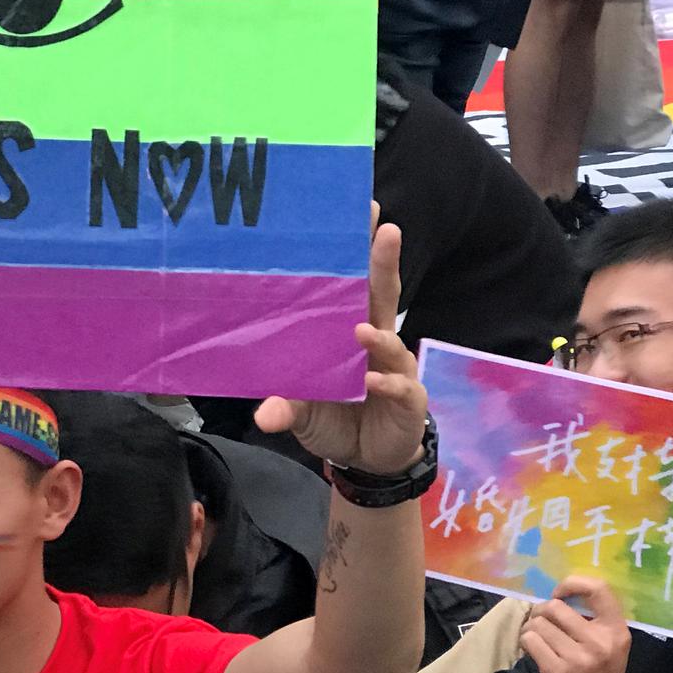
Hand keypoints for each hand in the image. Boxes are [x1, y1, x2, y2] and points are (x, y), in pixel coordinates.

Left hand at [254, 204, 427, 474]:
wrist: (364, 458)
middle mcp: (372, 339)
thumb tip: (265, 415)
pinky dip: (385, 382)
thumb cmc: (333, 415)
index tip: (355, 214)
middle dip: (383, 261)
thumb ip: (284, 405)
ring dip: (376, 334)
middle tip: (386, 228)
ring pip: (390, 338)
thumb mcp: (301, 408)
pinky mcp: (407, 397)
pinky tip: (372, 381)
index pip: (351, 284)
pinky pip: (398, 384)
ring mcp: (393, 366)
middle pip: (381, 293)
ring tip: (360, 333)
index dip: (354, 252)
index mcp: (345, 329)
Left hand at [520, 577, 630, 672]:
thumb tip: (555, 594)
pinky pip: (529, 640)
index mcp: (615, 632)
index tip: (560, 593)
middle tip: (544, 625)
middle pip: (554, 606)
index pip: (599, 589)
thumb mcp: (609, 646)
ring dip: (532, 630)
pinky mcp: (556, 671)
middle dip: (542, 613)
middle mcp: (598, 642)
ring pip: (537, 623)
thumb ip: (591, 620)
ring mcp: (577, 658)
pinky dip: (527, 643)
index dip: (572, 584)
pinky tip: (535, 652)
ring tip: (541, 641)